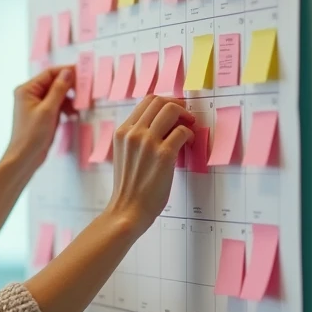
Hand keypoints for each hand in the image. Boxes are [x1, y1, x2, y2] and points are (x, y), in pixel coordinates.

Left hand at [3, 65, 75, 172]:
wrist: (24, 158)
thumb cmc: (32, 134)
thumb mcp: (48, 110)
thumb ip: (58, 89)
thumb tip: (68, 72)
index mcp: (27, 89)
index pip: (49, 73)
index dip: (66, 71)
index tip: (84, 73)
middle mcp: (29, 94)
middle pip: (53, 83)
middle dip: (69, 87)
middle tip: (85, 90)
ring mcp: (35, 106)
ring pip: (56, 95)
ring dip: (68, 99)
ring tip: (80, 106)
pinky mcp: (41, 116)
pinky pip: (55, 106)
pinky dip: (64, 108)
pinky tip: (73, 114)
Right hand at [106, 95, 194, 231]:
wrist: (127, 210)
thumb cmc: (128, 188)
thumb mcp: (124, 155)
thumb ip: (136, 139)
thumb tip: (159, 126)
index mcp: (122, 132)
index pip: (146, 102)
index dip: (165, 102)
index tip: (174, 111)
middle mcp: (133, 133)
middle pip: (159, 101)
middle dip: (177, 104)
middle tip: (186, 116)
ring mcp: (148, 142)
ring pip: (171, 110)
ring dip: (185, 116)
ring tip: (189, 126)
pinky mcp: (164, 154)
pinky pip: (183, 132)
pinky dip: (190, 134)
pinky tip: (189, 143)